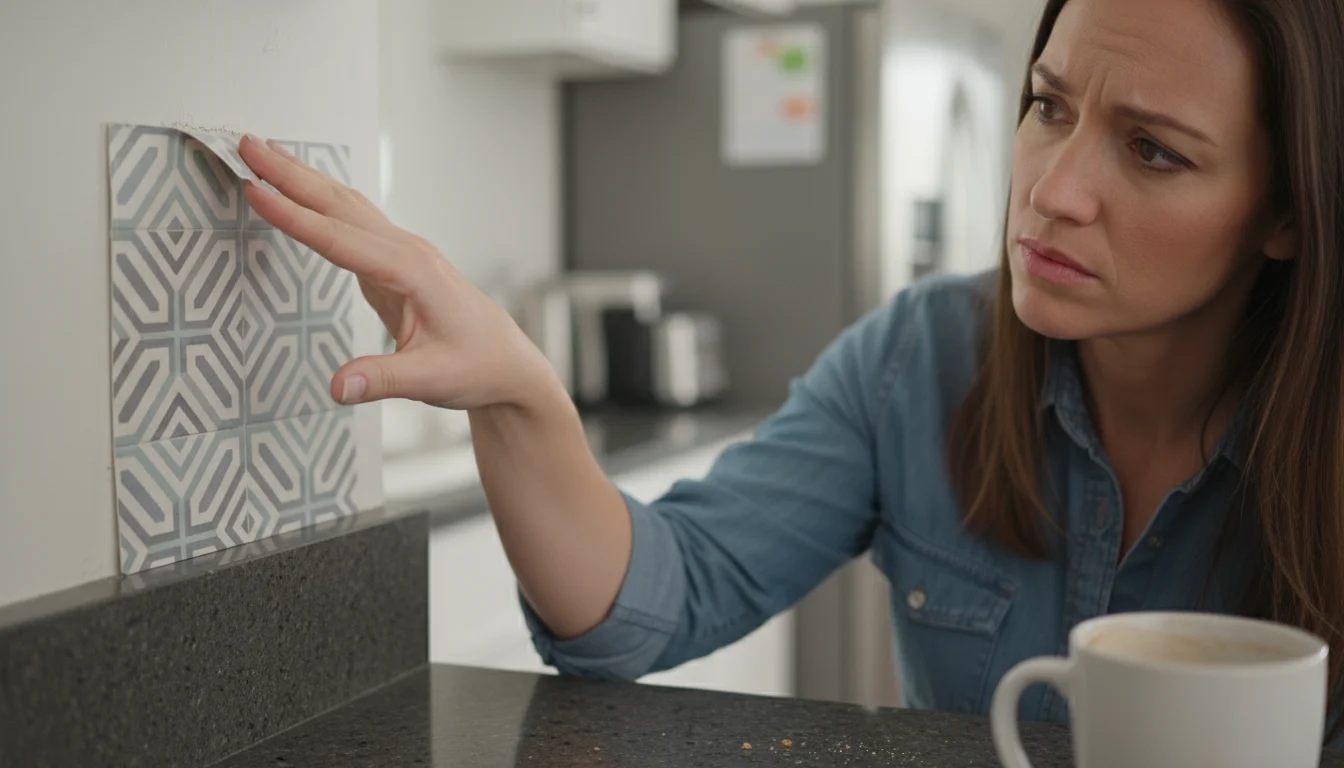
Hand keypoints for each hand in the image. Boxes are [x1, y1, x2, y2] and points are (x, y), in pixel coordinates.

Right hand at [237, 134, 562, 411]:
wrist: (507, 364)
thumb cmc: (477, 365)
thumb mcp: (430, 379)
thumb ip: (382, 380)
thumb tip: (338, 386)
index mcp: (412, 271)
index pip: (340, 239)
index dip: (293, 216)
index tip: (255, 190)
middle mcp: (407, 251)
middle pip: (339, 205)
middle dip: (290, 174)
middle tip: (246, 143)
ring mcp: (402, 253)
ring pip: (346, 206)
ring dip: (303, 178)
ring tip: (263, 152)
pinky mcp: (396, 263)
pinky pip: (351, 223)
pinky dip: (320, 202)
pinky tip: (301, 191)